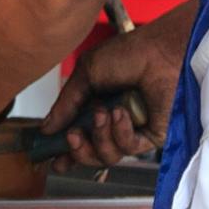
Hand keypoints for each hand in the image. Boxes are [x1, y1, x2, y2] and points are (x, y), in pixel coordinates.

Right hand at [44, 12, 190, 166]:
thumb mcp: (87, 73)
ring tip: (101, 114)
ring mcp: (133, 129)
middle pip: (90, 154)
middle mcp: (113, 120)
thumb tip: (47, 128)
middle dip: (78, 150)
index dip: (64, 150)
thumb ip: (66, 103)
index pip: (78, 135)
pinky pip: (129, 148)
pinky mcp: (151, 136)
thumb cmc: (130, 53)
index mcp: (96, 104)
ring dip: (99, 137)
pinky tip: (121, 113)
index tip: (51, 158)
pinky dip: (120, 131)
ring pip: (107, 155)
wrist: (161, 51)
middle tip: (73, 136)